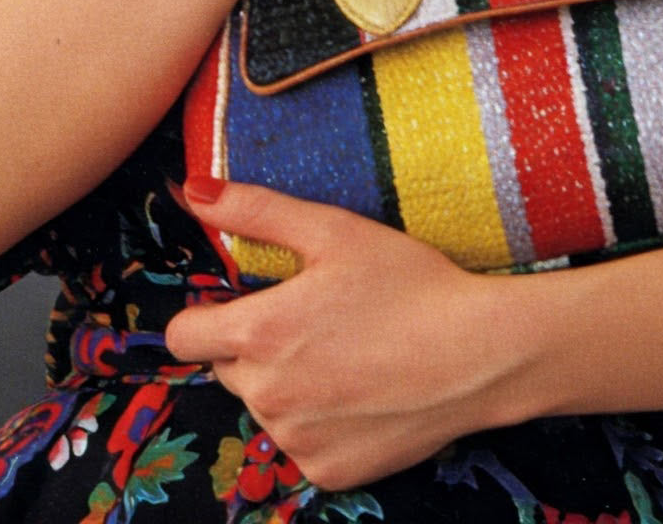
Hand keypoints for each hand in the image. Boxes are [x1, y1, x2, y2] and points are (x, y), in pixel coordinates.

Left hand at [163, 179, 531, 490]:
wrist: (478, 354)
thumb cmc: (407, 283)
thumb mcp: (332, 230)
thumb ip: (254, 209)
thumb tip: (192, 189)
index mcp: (258, 334)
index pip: (184, 335)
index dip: (207, 316)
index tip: (245, 305)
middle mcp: (266, 396)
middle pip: (227, 369)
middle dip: (255, 347)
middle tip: (315, 323)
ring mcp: (296, 440)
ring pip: (265, 407)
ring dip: (288, 386)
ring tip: (347, 355)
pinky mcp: (328, 472)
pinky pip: (301, 443)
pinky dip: (321, 423)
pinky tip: (362, 394)